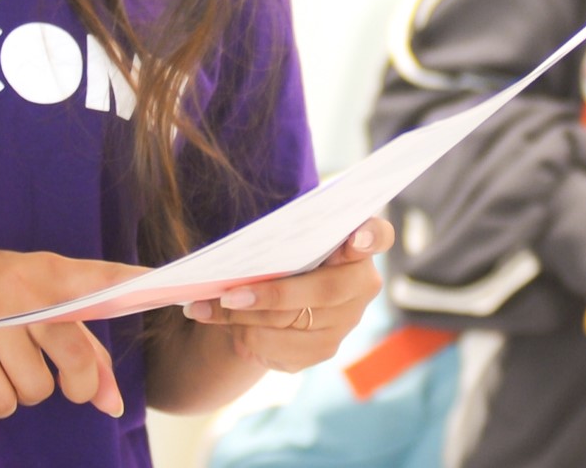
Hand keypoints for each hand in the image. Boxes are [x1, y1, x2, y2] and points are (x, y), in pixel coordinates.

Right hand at [0, 246, 150, 417]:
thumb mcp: (31, 300)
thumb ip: (81, 347)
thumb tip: (113, 402)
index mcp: (48, 271)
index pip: (98, 278)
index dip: (132, 284)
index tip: (164, 286)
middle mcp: (22, 290)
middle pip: (73, 352)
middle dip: (79, 384)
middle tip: (69, 386)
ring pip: (36, 386)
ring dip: (27, 392)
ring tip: (8, 367)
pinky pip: (1, 399)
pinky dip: (0, 402)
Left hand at [181, 216, 390, 372]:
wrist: (276, 293)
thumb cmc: (279, 252)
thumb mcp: (282, 237)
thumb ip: (277, 237)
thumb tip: (234, 254)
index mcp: (357, 243)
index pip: (378, 235)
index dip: (370, 236)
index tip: (357, 237)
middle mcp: (362, 284)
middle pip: (324, 291)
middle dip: (271, 295)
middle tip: (227, 296)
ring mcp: (347, 321)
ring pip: (295, 325)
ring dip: (244, 320)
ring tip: (207, 310)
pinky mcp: (326, 349)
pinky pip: (283, 351)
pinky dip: (246, 338)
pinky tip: (223, 326)